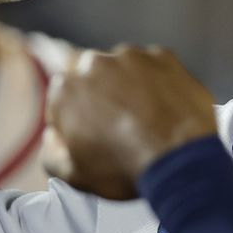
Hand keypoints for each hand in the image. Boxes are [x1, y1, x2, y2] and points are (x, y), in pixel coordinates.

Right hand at [43, 47, 217, 199]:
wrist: (181, 158)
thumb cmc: (126, 168)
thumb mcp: (74, 176)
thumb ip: (51, 153)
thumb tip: (52, 138)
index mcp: (66, 90)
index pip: (62, 102)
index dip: (75, 122)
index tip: (91, 137)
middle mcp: (95, 63)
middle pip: (93, 80)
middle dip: (102, 98)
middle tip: (120, 128)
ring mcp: (132, 57)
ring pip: (124, 70)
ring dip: (130, 87)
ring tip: (146, 119)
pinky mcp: (165, 57)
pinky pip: (155, 68)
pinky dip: (158, 83)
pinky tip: (165, 109)